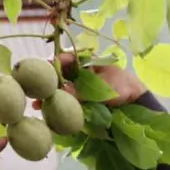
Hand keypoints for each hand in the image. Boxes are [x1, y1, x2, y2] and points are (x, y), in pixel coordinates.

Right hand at [32, 52, 147, 109]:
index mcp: (88, 63)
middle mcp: (81, 74)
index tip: (44, 70)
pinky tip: (46, 110)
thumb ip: (82, 91)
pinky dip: (57, 104)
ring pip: (60, 89)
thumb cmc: (123, 87)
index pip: (67, 59)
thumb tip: (62, 91)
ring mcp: (81, 87)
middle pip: (59, 75)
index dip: (54, 63)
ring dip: (49, 95)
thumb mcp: (103, 88)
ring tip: (36, 104)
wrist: (136, 102)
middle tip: (34, 89)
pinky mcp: (81, 100)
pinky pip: (66, 100)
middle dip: (47, 82)